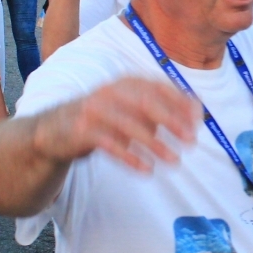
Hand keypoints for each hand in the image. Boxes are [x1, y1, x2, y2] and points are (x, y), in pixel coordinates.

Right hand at [36, 78, 199, 171]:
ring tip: (174, 161)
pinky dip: (129, 156)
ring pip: (129, 125)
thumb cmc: (103, 119)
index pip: (158, 87)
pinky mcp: (81, 130)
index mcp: (126, 82)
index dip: (180, 102)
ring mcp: (94, 110)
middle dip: (172, 121)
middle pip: (146, 102)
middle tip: (192, 140)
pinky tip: (146, 169)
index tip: (199, 120)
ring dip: (155, 144)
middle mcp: (111, 91)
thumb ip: (159, 109)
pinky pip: (109, 144)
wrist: (54, 130)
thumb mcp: (131, 108)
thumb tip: (196, 112)